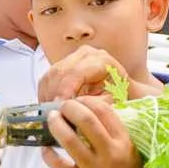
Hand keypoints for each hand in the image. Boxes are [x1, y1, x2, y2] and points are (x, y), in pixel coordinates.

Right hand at [37, 47, 164, 101]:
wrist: (123, 92)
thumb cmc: (120, 98)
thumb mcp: (112, 103)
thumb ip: (94, 104)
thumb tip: (73, 107)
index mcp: (101, 60)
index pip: (76, 72)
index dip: (65, 90)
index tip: (59, 107)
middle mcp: (86, 54)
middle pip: (60, 71)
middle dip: (53, 94)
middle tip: (51, 113)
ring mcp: (73, 57)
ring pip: (51, 74)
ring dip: (47, 95)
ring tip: (50, 113)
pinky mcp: (63, 64)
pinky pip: (48, 78)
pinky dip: (45, 93)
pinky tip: (49, 107)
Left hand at [42, 96, 142, 167]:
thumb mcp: (129, 157)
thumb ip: (114, 139)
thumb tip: (91, 115)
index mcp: (124, 144)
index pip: (104, 111)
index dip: (87, 101)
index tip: (77, 101)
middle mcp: (111, 155)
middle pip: (86, 119)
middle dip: (69, 108)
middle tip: (61, 107)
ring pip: (69, 139)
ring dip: (56, 125)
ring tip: (51, 120)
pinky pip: (59, 165)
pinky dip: (48, 154)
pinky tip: (45, 150)